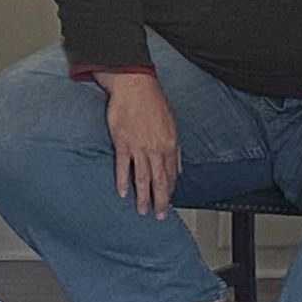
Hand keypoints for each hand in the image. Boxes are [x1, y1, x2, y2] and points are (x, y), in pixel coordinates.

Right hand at [92, 71, 180, 217]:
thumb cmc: (153, 102)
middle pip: (158, 181)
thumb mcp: (172, 124)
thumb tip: (178, 169)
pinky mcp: (122, 143)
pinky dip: (123, 181)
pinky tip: (123, 192)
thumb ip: (175, 149)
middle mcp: (156, 149)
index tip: (167, 202)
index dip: (169, 191)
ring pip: (142, 178)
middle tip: (158, 215)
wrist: (135, 85)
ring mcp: (138, 147)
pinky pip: (123, 166)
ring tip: (142, 211)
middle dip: (160, 201)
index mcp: (169, 145)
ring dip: (143, 197)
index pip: (170, 175)